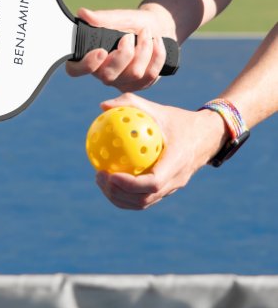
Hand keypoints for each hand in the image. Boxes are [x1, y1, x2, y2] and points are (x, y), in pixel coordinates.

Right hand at [66, 6, 174, 91]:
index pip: (75, 70)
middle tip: (129, 36)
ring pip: (133, 74)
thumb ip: (102, 18)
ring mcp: (121, 82)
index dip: (86, 65)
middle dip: (124, 54)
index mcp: (90, 57)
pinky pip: (150, 75)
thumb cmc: (132, 23)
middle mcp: (102, 73)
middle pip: (108, 76)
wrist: (157, 27)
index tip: (101, 51)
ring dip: (144, 49)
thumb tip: (83, 13)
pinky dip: (157, 55)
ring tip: (146, 33)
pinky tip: (157, 42)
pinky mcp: (139, 85)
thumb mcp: (119, 17)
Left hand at [94, 93, 228, 209]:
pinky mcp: (167, 190)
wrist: (207, 136)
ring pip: (143, 203)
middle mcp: (176, 180)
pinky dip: (125, 195)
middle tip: (99, 176)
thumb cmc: (179, 120)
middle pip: (144, 199)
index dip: (130, 184)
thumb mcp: (158, 109)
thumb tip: (102, 106)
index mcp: (177, 162)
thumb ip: (131, 104)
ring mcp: (172, 188)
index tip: (110, 174)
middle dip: (118, 193)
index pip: (153, 183)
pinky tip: (109, 179)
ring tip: (100, 180)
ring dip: (119, 197)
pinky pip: (144, 198)